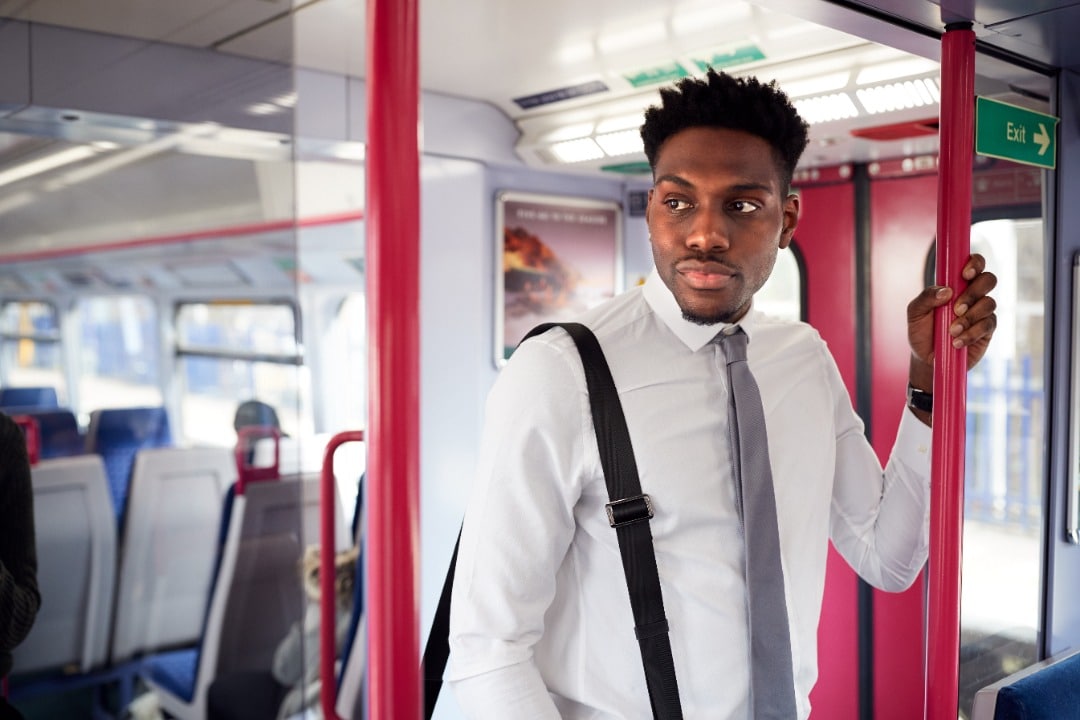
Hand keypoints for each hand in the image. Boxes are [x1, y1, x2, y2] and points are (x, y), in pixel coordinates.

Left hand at [907, 253, 997, 378]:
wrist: (927, 359)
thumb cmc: (921, 332)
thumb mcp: (915, 313)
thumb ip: (926, 298)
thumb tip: (946, 291)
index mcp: (956, 285)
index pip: (974, 264)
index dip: (975, 263)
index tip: (964, 274)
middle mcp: (972, 294)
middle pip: (988, 279)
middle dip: (973, 292)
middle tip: (956, 309)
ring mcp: (982, 311)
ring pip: (989, 303)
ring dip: (969, 317)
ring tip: (951, 331)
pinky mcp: (987, 329)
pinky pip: (988, 324)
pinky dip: (971, 333)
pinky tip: (956, 342)